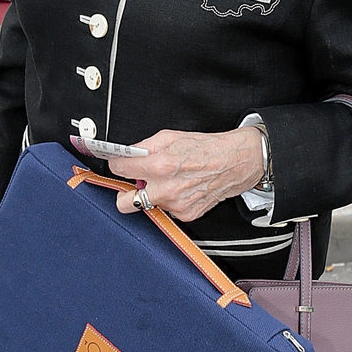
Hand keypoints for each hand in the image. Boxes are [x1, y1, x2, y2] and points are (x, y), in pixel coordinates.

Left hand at [109, 128, 263, 222]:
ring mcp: (176, 205)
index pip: (120, 170)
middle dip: (123, 193)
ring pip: (147, 206)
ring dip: (151, 195)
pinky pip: (166, 210)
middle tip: (130, 185)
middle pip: (124, 203)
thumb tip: (128, 154)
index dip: (116, 165)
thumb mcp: (170, 137)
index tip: (117, 165)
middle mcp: (166, 189)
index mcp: (160, 165)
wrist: (235, 162)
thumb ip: (144, 147)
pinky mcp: (186, 214)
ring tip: (167, 182)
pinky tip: (181, 188)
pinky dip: (169, 200)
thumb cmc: (206, 148)